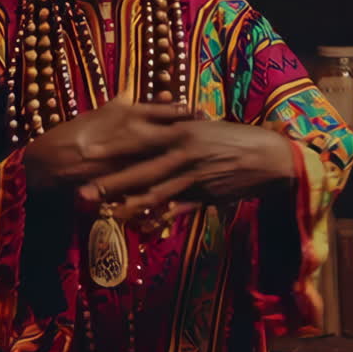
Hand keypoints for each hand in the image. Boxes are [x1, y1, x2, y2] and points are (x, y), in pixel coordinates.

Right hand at [22, 97, 192, 198]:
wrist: (53, 160)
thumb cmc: (74, 133)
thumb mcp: (98, 113)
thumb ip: (118, 104)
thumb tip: (131, 90)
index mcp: (129, 114)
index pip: (167, 110)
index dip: (187, 112)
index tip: (201, 113)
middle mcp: (136, 132)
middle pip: (175, 132)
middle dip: (194, 133)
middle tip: (211, 132)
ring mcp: (136, 156)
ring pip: (168, 157)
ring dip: (186, 158)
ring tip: (203, 159)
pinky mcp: (130, 179)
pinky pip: (152, 182)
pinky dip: (166, 184)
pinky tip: (183, 188)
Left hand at [78, 119, 295, 220]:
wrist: (269, 157)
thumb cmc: (235, 137)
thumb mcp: (204, 126)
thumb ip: (178, 128)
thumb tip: (159, 123)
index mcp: (181, 131)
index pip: (140, 139)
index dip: (112, 147)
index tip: (87, 150)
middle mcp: (183, 154)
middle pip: (139, 170)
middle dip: (110, 183)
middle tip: (83, 191)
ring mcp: (194, 177)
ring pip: (155, 194)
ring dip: (128, 206)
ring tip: (105, 214)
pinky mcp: (205, 196)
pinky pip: (177, 211)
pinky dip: (158, 220)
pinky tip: (142, 228)